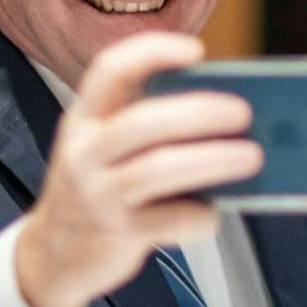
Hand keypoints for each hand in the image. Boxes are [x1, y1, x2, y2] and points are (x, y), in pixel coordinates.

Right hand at [14, 32, 260, 306]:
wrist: (53, 255)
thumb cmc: (97, 190)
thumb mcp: (104, 147)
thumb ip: (149, 126)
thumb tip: (228, 113)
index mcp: (84, 118)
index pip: (110, 70)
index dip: (152, 53)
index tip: (195, 51)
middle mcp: (85, 152)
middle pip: (144, 122)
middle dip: (200, 113)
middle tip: (243, 112)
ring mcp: (99, 194)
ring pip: (160, 169)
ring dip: (213, 160)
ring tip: (253, 157)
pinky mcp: (119, 234)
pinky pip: (172, 219)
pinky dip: (202, 215)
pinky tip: (213, 214)